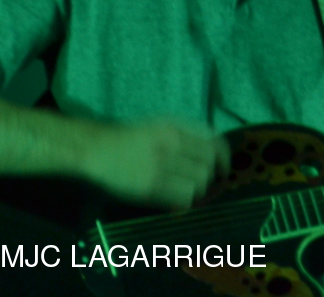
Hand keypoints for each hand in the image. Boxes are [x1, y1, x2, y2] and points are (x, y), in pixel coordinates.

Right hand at [81, 120, 230, 208]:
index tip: (223, 168)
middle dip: (210, 175)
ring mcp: (160, 166)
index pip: (214, 144)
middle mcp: (171, 145)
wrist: (98, 147)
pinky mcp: (149, 186)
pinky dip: (185, 200)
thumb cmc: (133, 137)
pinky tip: (178, 199)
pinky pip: (182, 196)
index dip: (224, 158)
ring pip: (199, 182)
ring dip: (198, 189)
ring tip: (188, 189)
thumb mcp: (162, 124)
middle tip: (203, 181)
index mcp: (176, 128)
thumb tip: (214, 152)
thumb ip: (188, 133)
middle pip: (209, 165)